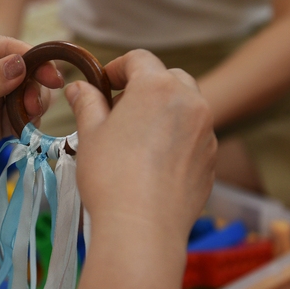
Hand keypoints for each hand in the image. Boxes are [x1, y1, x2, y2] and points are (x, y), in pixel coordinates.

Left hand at [0, 31, 60, 187]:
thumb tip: (22, 65)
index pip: (8, 48)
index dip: (34, 60)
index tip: (51, 76)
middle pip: (22, 72)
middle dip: (35, 85)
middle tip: (35, 104)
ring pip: (24, 97)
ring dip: (33, 105)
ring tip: (30, 117)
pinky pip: (17, 120)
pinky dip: (27, 124)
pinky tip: (27, 130)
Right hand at [65, 49, 216, 239]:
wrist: (143, 229)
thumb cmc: (111, 177)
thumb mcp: (90, 134)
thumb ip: (87, 103)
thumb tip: (78, 88)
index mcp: (157, 87)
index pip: (139, 59)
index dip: (117, 67)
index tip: (103, 84)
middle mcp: (190, 102)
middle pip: (169, 78)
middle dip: (146, 87)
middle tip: (120, 110)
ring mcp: (207, 133)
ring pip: (187, 107)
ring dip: (164, 111)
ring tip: (138, 138)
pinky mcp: (211, 160)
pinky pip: (195, 137)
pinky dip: (177, 138)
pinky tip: (155, 164)